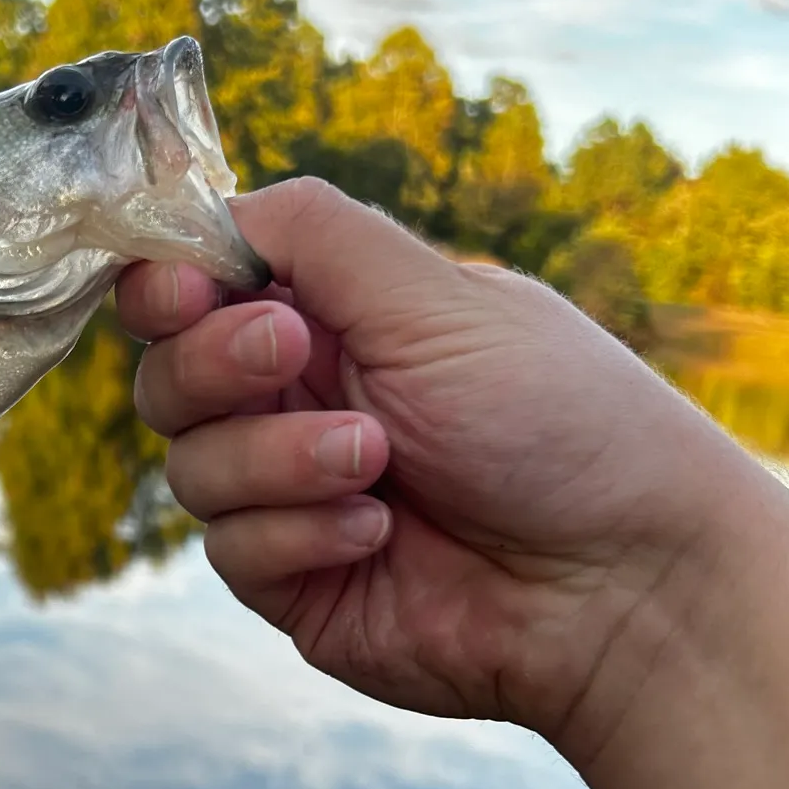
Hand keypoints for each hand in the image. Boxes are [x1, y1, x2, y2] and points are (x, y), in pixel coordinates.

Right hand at [117, 177, 775, 766]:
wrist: (622, 582)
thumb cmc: (557, 421)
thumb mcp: (437, 300)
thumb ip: (315, 236)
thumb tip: (215, 207)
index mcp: (330, 320)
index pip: (195, 289)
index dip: (167, 286)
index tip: (188, 292)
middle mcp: (298, 401)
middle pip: (168, 374)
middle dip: (215, 362)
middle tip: (291, 352)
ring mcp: (289, 494)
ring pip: (191, 465)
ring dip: (277, 457)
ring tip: (375, 461)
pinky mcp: (292, 578)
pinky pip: (230, 549)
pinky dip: (297, 533)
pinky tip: (378, 535)